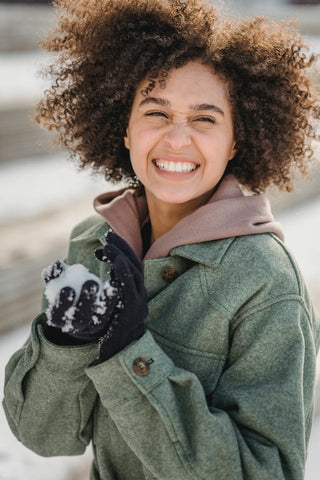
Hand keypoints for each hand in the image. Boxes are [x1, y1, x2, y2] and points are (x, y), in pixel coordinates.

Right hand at [42, 260, 118, 341]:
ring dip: (101, 300)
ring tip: (102, 282)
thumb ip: (54, 274)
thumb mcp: (58, 282)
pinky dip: (111, 297)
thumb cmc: (68, 288)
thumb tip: (57, 264)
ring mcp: (93, 325)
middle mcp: (77, 326)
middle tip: (90, 283)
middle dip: (85, 302)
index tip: (68, 288)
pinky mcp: (107, 319)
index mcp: (59, 320)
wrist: (87, 300)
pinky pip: (110, 310)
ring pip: (98, 319)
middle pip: (80, 320)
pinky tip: (114, 284)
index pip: (57, 317)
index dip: (62, 304)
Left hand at [95, 231, 147, 361]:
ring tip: (106, 246)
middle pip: (134, 264)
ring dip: (121, 256)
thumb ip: (112, 292)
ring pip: (134, 273)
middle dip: (122, 247)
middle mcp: (140, 296)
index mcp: (134, 293)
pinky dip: (124, 272)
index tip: (106, 242)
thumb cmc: (111, 333)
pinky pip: (131, 287)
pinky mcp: (133, 311)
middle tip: (107, 235)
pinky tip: (114, 261)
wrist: (117, 358)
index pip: (131, 266)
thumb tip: (109, 275)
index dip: (121, 251)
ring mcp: (138, 303)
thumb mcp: (111, 308)